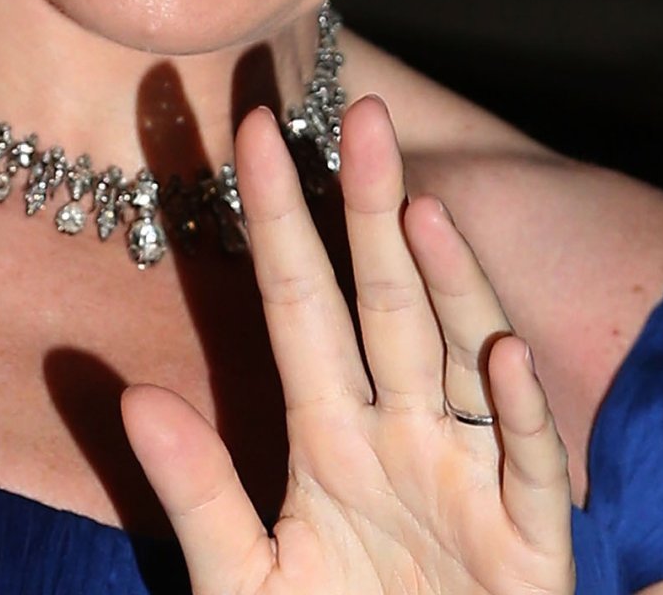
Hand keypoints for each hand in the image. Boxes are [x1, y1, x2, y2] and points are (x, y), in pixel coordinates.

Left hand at [121, 93, 574, 594]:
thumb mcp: (245, 586)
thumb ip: (199, 497)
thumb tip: (134, 397)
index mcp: (330, 437)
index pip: (299, 304)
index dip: (277, 218)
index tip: (249, 128)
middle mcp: (403, 436)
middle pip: (388, 302)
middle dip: (375, 210)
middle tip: (366, 115)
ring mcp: (469, 480)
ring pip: (463, 358)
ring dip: (450, 286)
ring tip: (420, 211)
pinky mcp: (528, 545)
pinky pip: (526, 467)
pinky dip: (517, 413)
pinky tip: (500, 355)